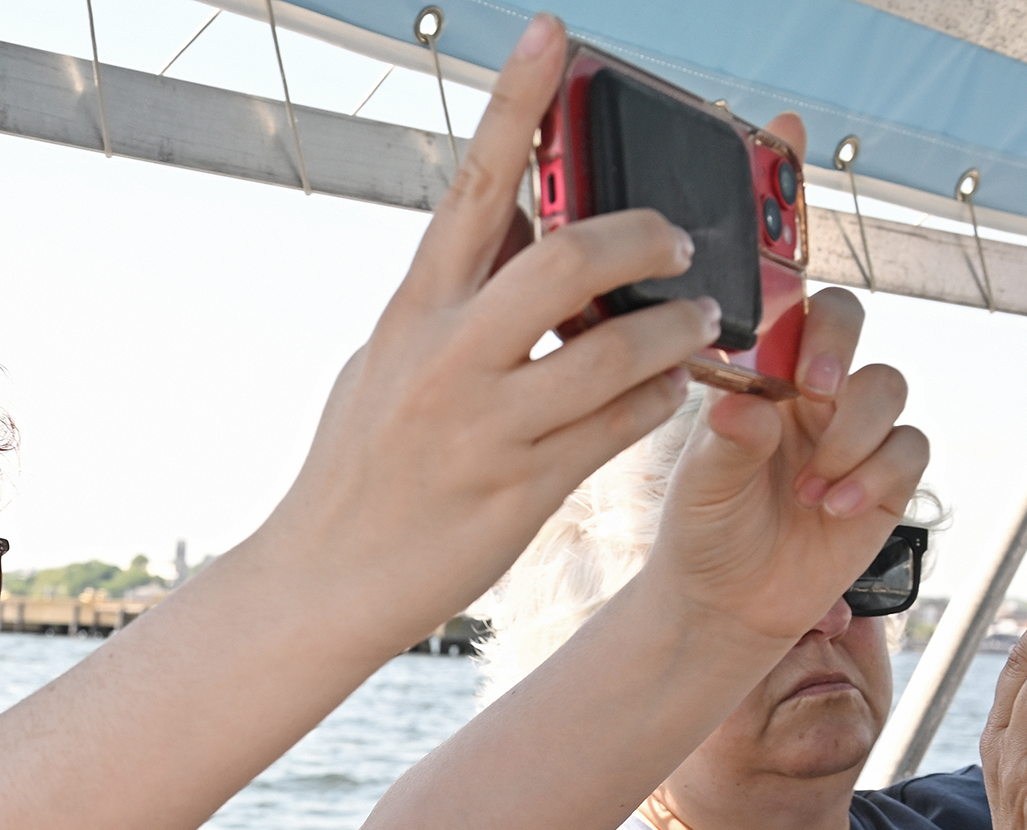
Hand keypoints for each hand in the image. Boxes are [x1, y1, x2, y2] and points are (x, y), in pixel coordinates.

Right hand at [255, 14, 714, 648]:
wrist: (327, 579)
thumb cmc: (361, 466)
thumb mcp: (387, 360)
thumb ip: (453, 298)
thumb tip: (516, 226)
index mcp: (415, 309)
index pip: (475, 185)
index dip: (516, 102)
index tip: (556, 35)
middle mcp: (449, 357)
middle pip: (569, 259)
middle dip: (645, 236)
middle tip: (682, 238)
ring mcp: (486, 425)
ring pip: (615, 352)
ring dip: (677, 328)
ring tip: (700, 322)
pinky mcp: (522, 488)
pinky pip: (619, 428)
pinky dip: (659, 399)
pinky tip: (670, 390)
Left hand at [638, 276, 926, 647]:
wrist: (729, 604)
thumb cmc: (705, 532)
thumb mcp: (702, 487)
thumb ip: (728, 441)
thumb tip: (748, 404)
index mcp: (762, 380)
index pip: (793, 313)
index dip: (804, 320)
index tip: (794, 367)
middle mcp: (811, 396)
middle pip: (852, 324)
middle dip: (840, 352)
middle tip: (817, 394)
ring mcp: (852, 433)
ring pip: (887, 387)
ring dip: (852, 434)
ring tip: (808, 490)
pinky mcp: (886, 480)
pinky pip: (909, 449)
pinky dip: (876, 476)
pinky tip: (836, 508)